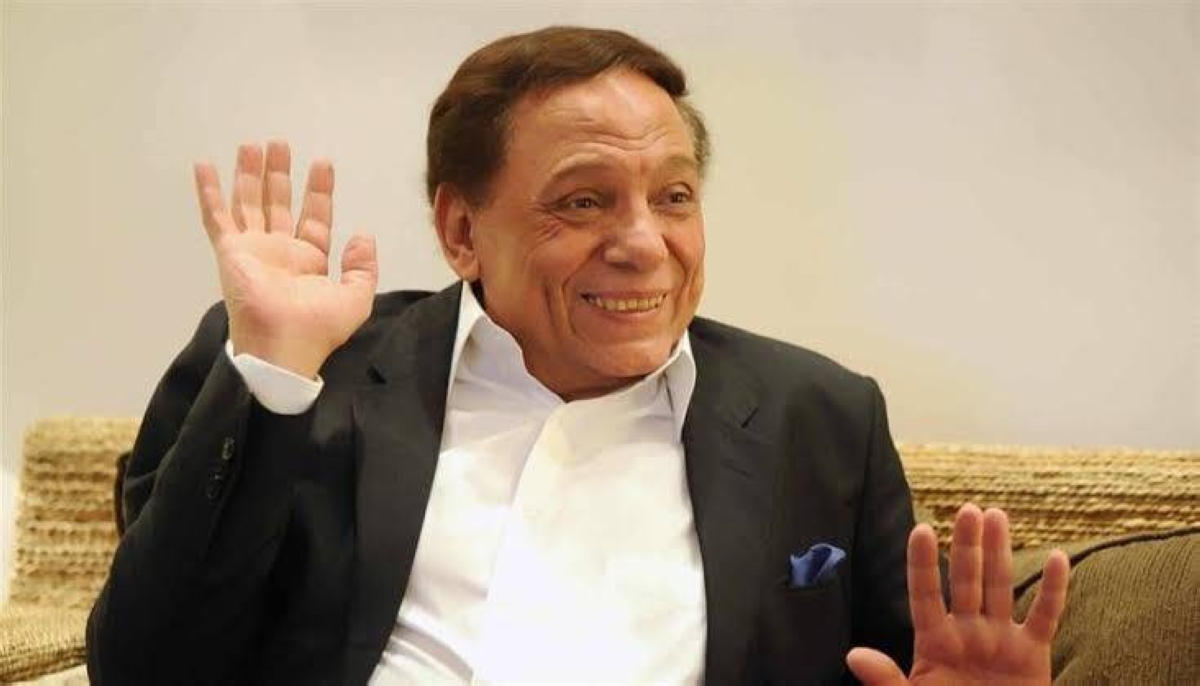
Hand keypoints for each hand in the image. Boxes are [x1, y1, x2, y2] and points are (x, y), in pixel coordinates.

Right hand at [194, 141, 377, 377]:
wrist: (284, 347)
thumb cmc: (318, 328)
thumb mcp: (355, 298)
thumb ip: (363, 266)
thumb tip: (363, 235)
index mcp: (308, 261)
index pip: (314, 217)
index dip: (318, 191)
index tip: (322, 163)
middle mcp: (279, 251)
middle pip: (277, 202)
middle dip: (279, 173)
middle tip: (280, 143)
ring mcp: (252, 249)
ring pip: (249, 202)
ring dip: (250, 173)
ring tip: (253, 145)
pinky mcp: (230, 251)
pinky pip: (216, 216)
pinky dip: (209, 191)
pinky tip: (204, 166)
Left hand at [847, 505, 1069, 685]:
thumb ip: (886, 681)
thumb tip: (853, 656)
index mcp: (934, 643)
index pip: (925, 595)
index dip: (923, 564)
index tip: (922, 529)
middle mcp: (967, 634)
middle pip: (965, 581)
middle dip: (966, 546)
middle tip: (968, 509)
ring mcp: (1000, 641)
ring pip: (999, 588)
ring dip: (999, 552)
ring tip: (997, 514)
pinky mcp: (1032, 655)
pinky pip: (1044, 616)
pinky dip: (1054, 589)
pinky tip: (1057, 557)